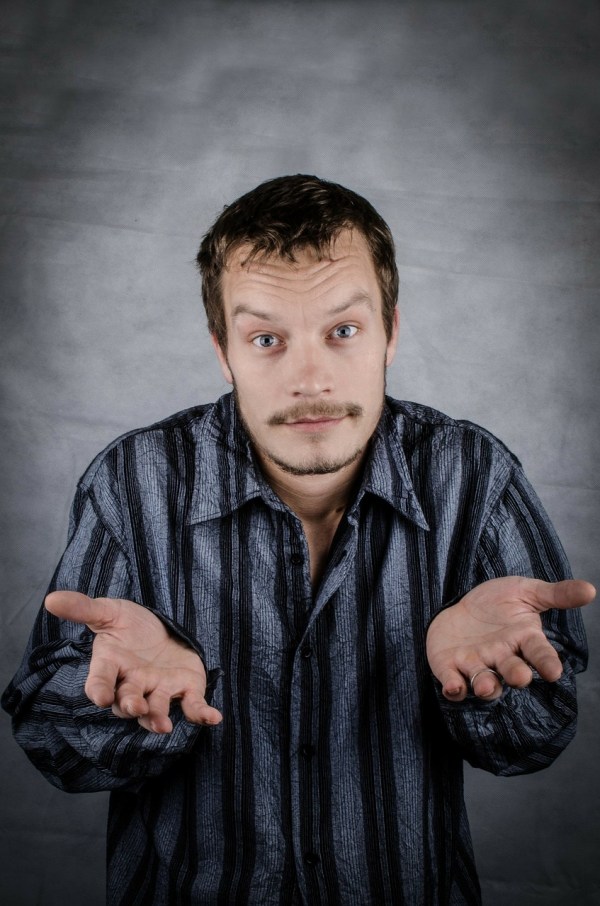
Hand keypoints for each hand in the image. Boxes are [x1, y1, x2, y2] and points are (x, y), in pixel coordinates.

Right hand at [45, 591, 222, 732]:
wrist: (162, 628)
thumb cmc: (130, 624)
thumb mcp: (109, 611)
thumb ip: (83, 608)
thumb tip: (50, 599)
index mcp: (111, 665)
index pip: (100, 681)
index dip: (98, 690)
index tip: (100, 696)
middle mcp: (133, 682)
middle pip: (127, 700)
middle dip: (129, 705)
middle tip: (133, 706)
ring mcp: (159, 689)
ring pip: (156, 708)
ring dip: (157, 717)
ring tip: (162, 725)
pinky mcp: (185, 689)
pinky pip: (192, 705)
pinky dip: (201, 713)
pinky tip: (212, 717)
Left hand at [426, 577, 594, 700]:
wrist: (460, 603)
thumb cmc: (498, 601)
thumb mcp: (526, 591)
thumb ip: (556, 594)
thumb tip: (591, 589)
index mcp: (522, 639)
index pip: (539, 653)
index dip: (547, 662)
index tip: (555, 672)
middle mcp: (501, 656)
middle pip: (512, 671)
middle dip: (516, 675)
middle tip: (521, 677)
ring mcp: (476, 663)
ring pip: (483, 681)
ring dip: (485, 686)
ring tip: (486, 687)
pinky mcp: (449, 666)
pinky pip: (452, 680)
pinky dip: (454, 687)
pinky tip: (454, 688)